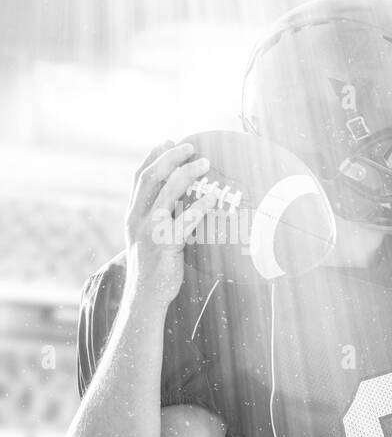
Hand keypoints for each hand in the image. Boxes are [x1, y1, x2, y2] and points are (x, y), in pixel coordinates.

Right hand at [123, 140, 214, 308]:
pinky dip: (199, 207)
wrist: (146, 296)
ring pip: (165, 194)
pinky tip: (213, 197)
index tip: (167, 140)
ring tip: (205, 162)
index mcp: (133, 213)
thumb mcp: (151, 238)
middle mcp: (137, 218)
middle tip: (190, 146)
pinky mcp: (164, 245)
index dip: (152, 156)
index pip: (139, 177)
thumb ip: (161, 218)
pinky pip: (183, 222)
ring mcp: (150, 230)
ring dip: (186, 174)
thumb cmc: (156, 267)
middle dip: (170, 157)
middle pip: (151, 178)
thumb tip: (183, 203)